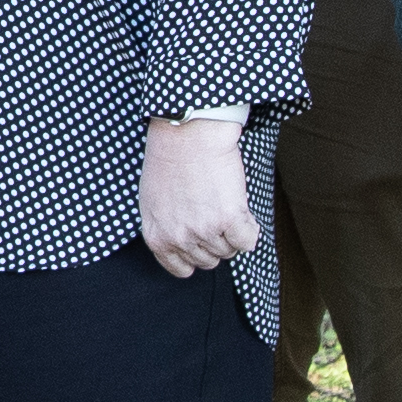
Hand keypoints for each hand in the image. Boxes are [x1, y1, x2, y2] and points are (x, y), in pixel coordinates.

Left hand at [136, 112, 257, 277]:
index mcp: (157, 236)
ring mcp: (204, 231)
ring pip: (229, 251)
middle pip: (208, 260)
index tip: (202, 242)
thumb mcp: (152, 199)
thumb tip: (182, 241)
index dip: (195, 255)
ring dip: (232, 232)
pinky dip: (249, 229)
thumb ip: (165, 226)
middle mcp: (179, 238)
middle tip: (215, 214)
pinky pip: (247, 241)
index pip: (181, 267)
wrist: (187, 134)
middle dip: (215, 241)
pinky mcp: (229, 219)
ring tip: (225, 204)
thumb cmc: (169, 158)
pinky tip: (242, 211)